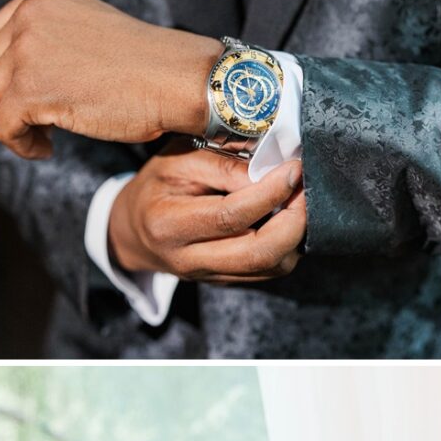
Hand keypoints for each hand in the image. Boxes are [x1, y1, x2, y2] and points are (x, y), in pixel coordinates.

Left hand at [0, 0, 219, 157]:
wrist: (177, 79)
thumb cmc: (143, 63)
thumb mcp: (84, 28)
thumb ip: (46, 37)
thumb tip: (6, 76)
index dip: (5, 74)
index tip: (28, 96)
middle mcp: (28, 15)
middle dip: (8, 101)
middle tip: (40, 121)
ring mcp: (26, 50)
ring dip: (11, 125)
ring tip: (43, 137)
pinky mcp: (29, 89)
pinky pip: (3, 127)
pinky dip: (20, 145)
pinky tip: (46, 149)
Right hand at [108, 150, 306, 285]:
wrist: (133, 229)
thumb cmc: (157, 185)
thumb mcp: (177, 159)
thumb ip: (221, 164)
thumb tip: (269, 171)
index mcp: (168, 225)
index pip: (230, 216)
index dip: (270, 192)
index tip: (294, 168)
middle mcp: (188, 259)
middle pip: (257, 254)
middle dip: (294, 222)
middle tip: (307, 190)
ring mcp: (208, 276)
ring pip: (270, 267)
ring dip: (296, 236)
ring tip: (300, 201)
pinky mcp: (225, 281)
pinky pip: (268, 271)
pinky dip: (288, 245)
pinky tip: (288, 218)